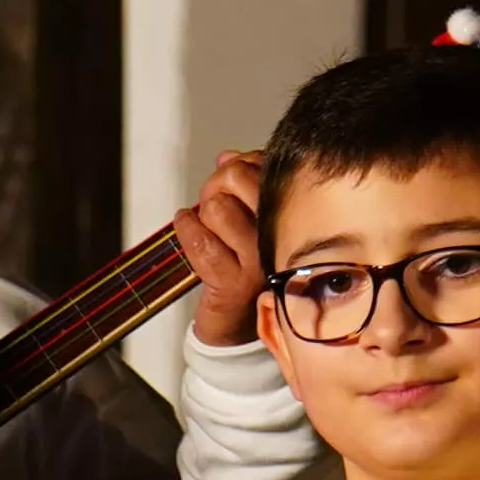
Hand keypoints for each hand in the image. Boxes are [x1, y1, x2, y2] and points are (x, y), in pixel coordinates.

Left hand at [171, 152, 268, 349]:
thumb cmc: (247, 263)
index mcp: (294, 215)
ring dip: (202, 213)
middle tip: (212, 198)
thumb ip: (243, 183)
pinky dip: (185, 228)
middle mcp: (284, 236)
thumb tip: (227, 157)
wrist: (240, 322)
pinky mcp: (233, 282)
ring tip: (205, 223)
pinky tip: (185, 224)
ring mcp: (259, 261)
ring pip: (217, 208)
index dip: (241, 164)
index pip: (266, 166)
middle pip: (237, 179)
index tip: (232, 175)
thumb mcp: (252, 218)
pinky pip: (201, 242)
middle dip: (216, 184)